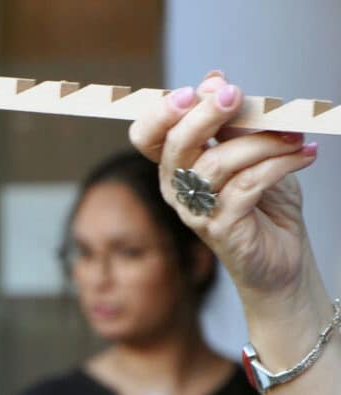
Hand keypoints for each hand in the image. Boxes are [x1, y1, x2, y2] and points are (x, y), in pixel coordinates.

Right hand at [128, 72, 318, 308]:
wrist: (283, 255)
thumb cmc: (264, 203)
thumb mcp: (249, 151)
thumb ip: (230, 122)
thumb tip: (213, 80)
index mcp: (176, 166)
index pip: (147, 136)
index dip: (160, 112)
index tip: (194, 90)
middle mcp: (177, 189)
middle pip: (176, 146)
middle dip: (205, 115)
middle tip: (236, 95)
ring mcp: (196, 211)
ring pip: (218, 163)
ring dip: (262, 141)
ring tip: (295, 136)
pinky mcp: (223, 229)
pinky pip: (248, 185)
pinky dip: (281, 163)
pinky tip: (305, 155)